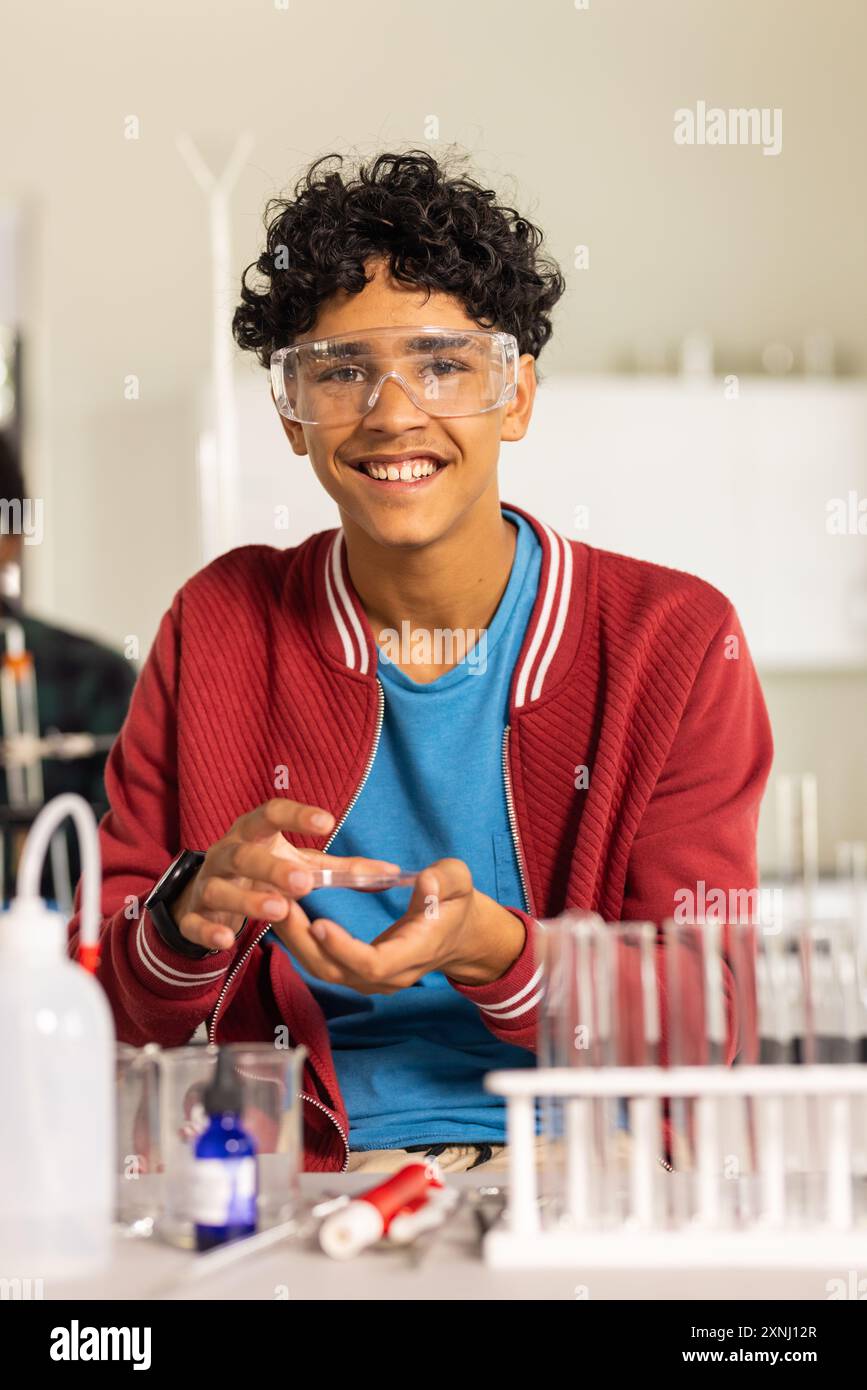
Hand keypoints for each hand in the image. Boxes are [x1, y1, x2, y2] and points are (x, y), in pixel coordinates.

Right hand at [170, 798, 399, 953]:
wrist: (203, 894)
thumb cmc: (261, 872)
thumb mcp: (297, 865)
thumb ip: (340, 870)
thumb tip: (390, 872)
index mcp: (253, 833)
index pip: (271, 814)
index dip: (296, 816)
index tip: (327, 821)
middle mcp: (227, 853)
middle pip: (245, 855)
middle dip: (272, 868)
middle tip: (304, 882)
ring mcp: (207, 884)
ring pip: (220, 889)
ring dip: (247, 900)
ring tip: (278, 910)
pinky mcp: (193, 915)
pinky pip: (195, 923)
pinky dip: (209, 930)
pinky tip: (228, 940)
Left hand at [272, 857, 525, 992]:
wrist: (461, 935)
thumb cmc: (459, 904)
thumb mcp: (461, 882)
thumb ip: (446, 880)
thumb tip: (425, 880)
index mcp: (414, 954)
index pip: (373, 964)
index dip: (343, 949)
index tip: (319, 922)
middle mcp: (389, 975)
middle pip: (337, 972)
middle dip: (303, 942)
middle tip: (279, 904)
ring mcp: (372, 978)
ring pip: (324, 970)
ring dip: (295, 940)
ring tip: (273, 903)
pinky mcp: (359, 971)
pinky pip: (324, 962)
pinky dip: (301, 940)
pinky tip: (285, 910)